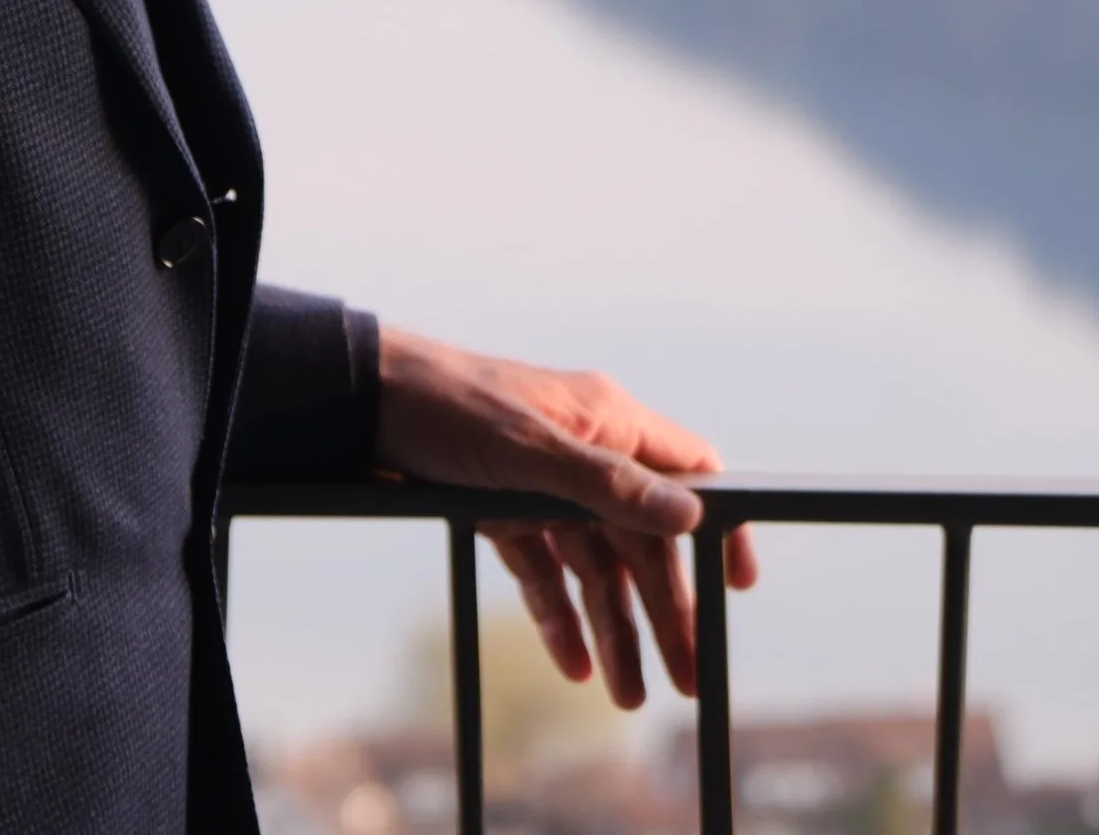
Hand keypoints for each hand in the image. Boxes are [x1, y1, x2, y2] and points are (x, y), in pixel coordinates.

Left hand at [374, 329, 760, 708]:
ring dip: (613, 629)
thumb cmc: (451, 406)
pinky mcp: (501, 510)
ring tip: (629, 696)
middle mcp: (584, 453)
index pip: (689, 473)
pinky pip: (543, 571)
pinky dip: (558, 616)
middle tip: (684, 681)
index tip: (737, 588)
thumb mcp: (532, 451)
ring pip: (593, 566)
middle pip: (641, 540)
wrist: (362, 402)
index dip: (720, 526)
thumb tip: (693, 516)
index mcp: (607, 421)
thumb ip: (611, 486)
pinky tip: (572, 665)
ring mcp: (542, 485)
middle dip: (665, 609)